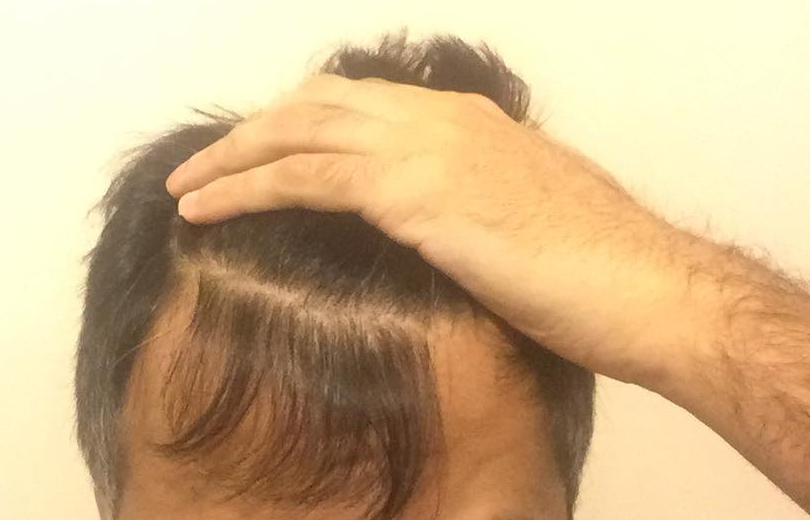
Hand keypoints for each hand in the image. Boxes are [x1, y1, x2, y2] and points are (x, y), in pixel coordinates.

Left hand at [165, 74, 696, 388]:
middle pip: (317, 105)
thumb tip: (439, 219)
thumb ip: (471, 202)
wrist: (642, 284)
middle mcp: (439, 119)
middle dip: (255, 131)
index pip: (361, 106)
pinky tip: (206, 212)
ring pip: (298, 132)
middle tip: (213, 163)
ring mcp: (424, 149)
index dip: (304, 126)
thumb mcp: (523, 217)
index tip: (268, 154)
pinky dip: (246, 190)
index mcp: (466, 122)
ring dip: (234, 157)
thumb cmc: (597, 267)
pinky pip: (304, 178)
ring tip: (189, 185)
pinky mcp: (411, 193)